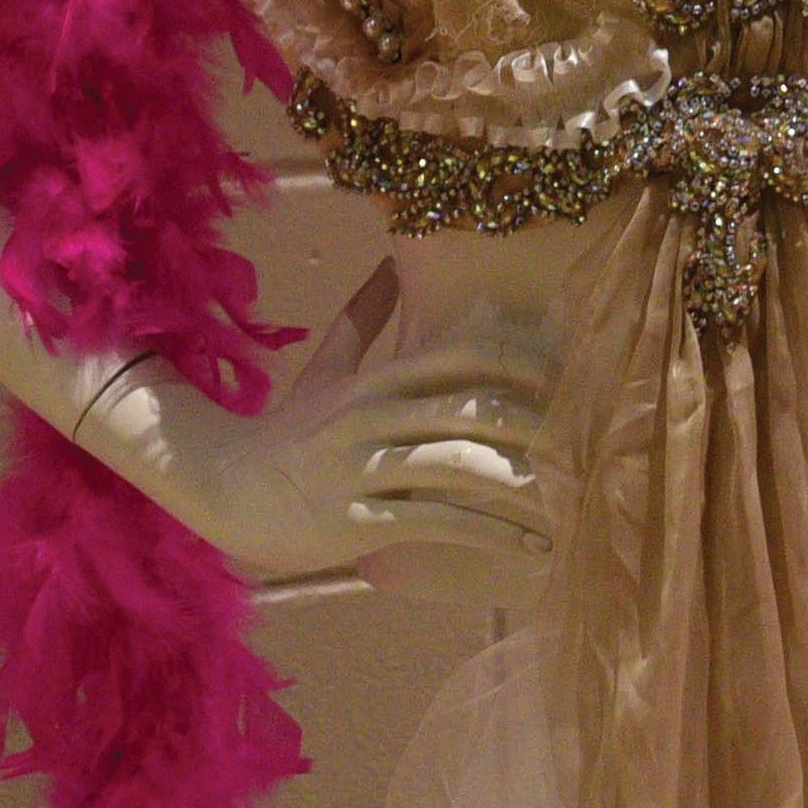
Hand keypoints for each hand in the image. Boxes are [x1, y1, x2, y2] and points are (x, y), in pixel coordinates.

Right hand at [245, 260, 555, 604]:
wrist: (217, 486)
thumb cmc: (285, 431)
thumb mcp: (326, 368)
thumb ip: (364, 315)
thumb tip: (394, 260)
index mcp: (376, 377)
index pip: (463, 354)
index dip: (524, 362)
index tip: (573, 380)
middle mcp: (373, 415)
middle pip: (472, 409)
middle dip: (541, 428)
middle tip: (590, 449)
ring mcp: (361, 468)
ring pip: (459, 467)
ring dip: (526, 488)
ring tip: (573, 505)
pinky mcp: (355, 521)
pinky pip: (437, 523)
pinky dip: (493, 535)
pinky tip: (533, 547)